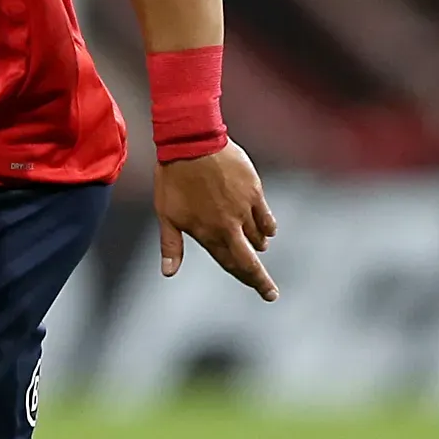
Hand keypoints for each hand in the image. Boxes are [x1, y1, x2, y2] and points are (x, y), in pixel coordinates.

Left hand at [154, 143, 278, 300]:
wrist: (192, 144)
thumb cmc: (173, 179)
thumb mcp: (166, 215)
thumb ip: (171, 246)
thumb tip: (168, 273)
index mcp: (208, 234)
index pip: (232, 265)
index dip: (247, 280)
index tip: (263, 292)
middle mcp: (229, 226)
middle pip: (250, 260)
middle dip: (261, 280)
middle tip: (271, 294)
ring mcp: (244, 209)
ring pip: (258, 237)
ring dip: (259, 246)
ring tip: (259, 247)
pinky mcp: (254, 192)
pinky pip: (266, 217)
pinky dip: (268, 227)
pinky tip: (269, 231)